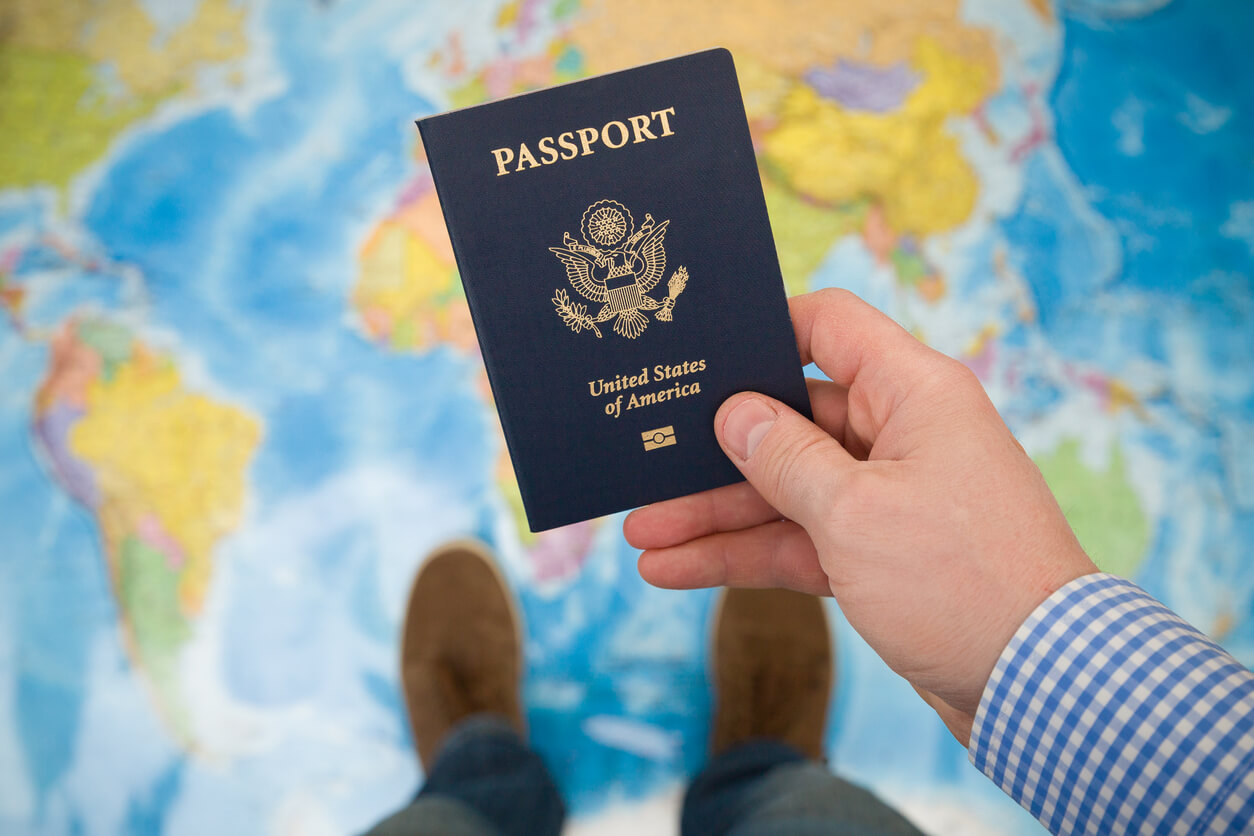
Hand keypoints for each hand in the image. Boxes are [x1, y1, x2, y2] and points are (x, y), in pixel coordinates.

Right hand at [624, 289, 1097, 743]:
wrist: (1039, 686)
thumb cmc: (959, 580)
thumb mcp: (854, 512)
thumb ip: (783, 457)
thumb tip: (734, 414)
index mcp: (912, 392)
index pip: (829, 327)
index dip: (763, 330)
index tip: (701, 354)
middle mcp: (900, 434)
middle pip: (790, 420)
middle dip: (715, 451)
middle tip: (646, 464)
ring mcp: (888, 497)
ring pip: (785, 489)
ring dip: (716, 514)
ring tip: (641, 536)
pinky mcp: (879, 555)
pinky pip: (799, 540)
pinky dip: (746, 554)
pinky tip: (678, 568)